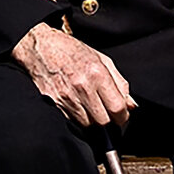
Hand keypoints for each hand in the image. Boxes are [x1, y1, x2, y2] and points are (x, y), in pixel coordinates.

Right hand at [12, 22, 136, 126]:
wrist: (41, 48)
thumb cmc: (71, 50)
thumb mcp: (101, 59)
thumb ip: (119, 82)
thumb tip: (131, 103)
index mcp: (97, 73)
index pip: (117, 108)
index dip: (123, 117)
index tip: (123, 116)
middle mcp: (83, 87)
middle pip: (104, 121)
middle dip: (110, 122)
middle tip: (110, 115)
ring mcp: (68, 97)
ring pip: (89, 125)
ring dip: (95, 122)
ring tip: (94, 110)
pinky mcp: (56, 104)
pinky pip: (74, 121)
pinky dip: (81, 120)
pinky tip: (81, 107)